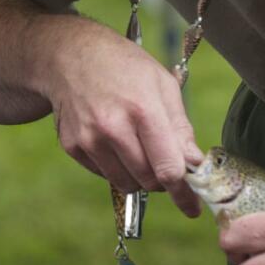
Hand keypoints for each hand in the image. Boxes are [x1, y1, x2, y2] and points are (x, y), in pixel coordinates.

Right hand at [47, 26, 203, 215]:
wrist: (69, 56)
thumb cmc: (123, 67)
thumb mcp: (162, 85)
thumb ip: (180, 128)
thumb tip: (195, 164)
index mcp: (143, 109)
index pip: (168, 168)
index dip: (184, 193)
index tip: (192, 208)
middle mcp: (112, 127)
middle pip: (148, 181)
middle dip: (162, 180)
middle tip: (164, 163)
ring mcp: (89, 139)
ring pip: (126, 183)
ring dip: (139, 176)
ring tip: (138, 147)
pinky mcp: (73, 147)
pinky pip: (104, 175)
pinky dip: (116, 167)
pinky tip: (114, 141)